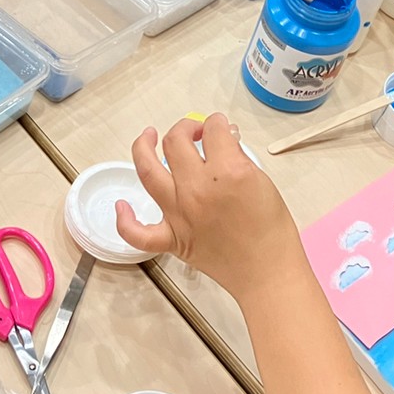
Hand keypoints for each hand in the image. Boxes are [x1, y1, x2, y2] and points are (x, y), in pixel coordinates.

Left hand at [115, 116, 303, 299]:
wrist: (267, 270)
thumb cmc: (272, 229)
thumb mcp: (262, 181)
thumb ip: (239, 158)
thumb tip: (224, 140)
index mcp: (228, 172)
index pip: (214, 130)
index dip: (217, 123)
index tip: (220, 127)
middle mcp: (198, 189)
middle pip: (176, 142)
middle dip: (186, 128)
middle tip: (196, 133)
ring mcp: (180, 213)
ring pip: (148, 171)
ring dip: (142, 147)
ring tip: (148, 136)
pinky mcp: (172, 239)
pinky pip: (138, 232)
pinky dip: (125, 219)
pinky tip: (122, 205)